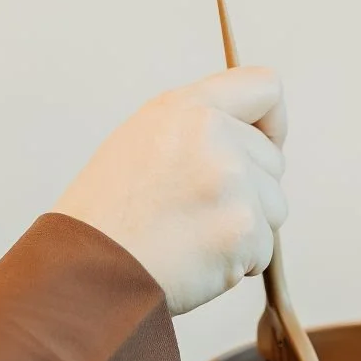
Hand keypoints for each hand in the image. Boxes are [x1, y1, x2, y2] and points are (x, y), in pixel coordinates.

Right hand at [56, 68, 288, 316]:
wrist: (86, 271)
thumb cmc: (108, 216)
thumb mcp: (140, 141)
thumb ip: (197, 128)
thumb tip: (252, 139)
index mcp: (186, 109)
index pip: (265, 88)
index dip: (270, 123)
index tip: (259, 148)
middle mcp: (214, 136)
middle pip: (272, 160)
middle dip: (249, 190)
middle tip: (194, 212)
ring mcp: (232, 182)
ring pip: (274, 207)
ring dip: (244, 229)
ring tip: (190, 238)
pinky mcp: (243, 229)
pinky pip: (263, 249)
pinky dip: (236, 264)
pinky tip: (194, 262)